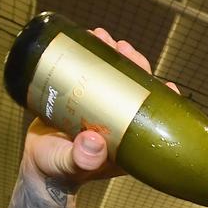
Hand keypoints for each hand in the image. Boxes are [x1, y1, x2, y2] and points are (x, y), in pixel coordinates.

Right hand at [23, 28, 178, 184]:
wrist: (38, 165)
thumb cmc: (58, 170)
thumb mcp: (70, 164)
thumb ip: (82, 158)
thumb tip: (93, 141)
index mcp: (128, 142)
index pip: (154, 118)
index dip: (164, 100)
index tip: (168, 84)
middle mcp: (120, 124)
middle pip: (135, 90)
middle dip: (134, 66)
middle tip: (123, 48)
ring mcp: (103, 111)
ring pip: (116, 78)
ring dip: (113, 56)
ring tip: (103, 37)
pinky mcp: (86, 100)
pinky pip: (95, 76)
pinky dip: (94, 57)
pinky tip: (89, 39)